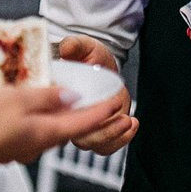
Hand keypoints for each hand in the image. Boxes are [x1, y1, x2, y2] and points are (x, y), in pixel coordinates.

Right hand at [0, 83, 128, 172]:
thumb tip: (71, 97)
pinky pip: (31, 132)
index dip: (103, 111)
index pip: (84, 122)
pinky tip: (33, 110)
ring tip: (71, 102)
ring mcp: (19, 148)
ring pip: (50, 130)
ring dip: (66, 118)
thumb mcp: (16, 99)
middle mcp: (37, 144)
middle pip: (70, 129)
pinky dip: (41, 120)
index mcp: (45, 132)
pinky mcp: (3, 148)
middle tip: (109, 108)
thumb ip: (46, 97)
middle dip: (91, 118)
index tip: (120, 104)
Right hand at [57, 35, 136, 154]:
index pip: (61, 118)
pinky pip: (107, 146)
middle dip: (104, 131)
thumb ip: (74, 46)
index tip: (98, 106)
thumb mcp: (81, 46)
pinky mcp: (100, 132)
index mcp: (57, 101)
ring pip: (96, 144)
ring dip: (114, 136)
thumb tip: (67, 48)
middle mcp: (69, 119)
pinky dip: (122, 140)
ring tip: (129, 120)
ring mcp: (84, 128)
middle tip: (121, 117)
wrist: (99, 64)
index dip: (78, 117)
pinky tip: (133, 123)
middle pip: (80, 138)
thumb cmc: (86, 56)